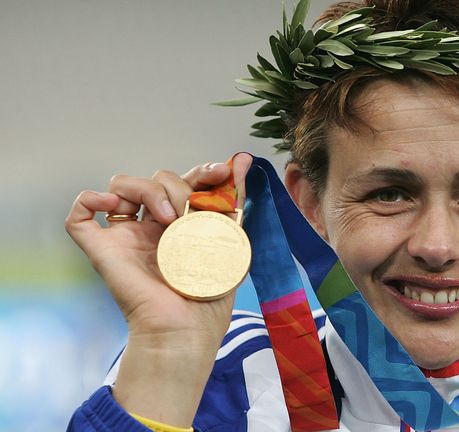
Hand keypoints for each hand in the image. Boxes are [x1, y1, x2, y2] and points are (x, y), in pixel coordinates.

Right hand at [65, 153, 252, 425]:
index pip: (184, 183)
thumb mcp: (230, 239)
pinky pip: (80, 214)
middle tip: (190, 214)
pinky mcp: (102, 248)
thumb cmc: (209, 294)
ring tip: (165, 218)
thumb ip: (234, 199)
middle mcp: (151, 227)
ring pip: (122, 185)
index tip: (219, 173)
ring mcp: (125, 235)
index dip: (199, 172)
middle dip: (178, 186)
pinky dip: (91, 199)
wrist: (186, 327)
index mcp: (181, 225)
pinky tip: (114, 207)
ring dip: (146, 189)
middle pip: (156, 179)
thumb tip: (243, 159)